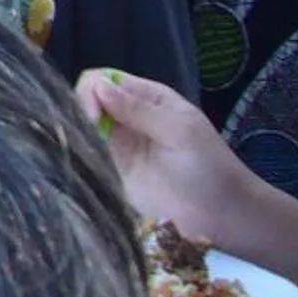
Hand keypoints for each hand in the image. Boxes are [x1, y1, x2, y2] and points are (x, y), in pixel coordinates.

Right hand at [74, 70, 261, 247]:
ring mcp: (119, 146)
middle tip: (84, 133)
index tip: (92, 115)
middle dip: (79, 110)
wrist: (222, 217)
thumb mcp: (180, 132)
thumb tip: (96, 85)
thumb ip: (138, 110)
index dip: (91, 90)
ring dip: (75, 131)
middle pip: (88, 100)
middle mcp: (128, 117)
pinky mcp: (112, 172)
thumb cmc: (209, 168)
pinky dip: (77, 154)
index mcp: (148, 98)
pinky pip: (87, 155)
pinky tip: (76, 160)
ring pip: (83, 126)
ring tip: (75, 147)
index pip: (104, 79)